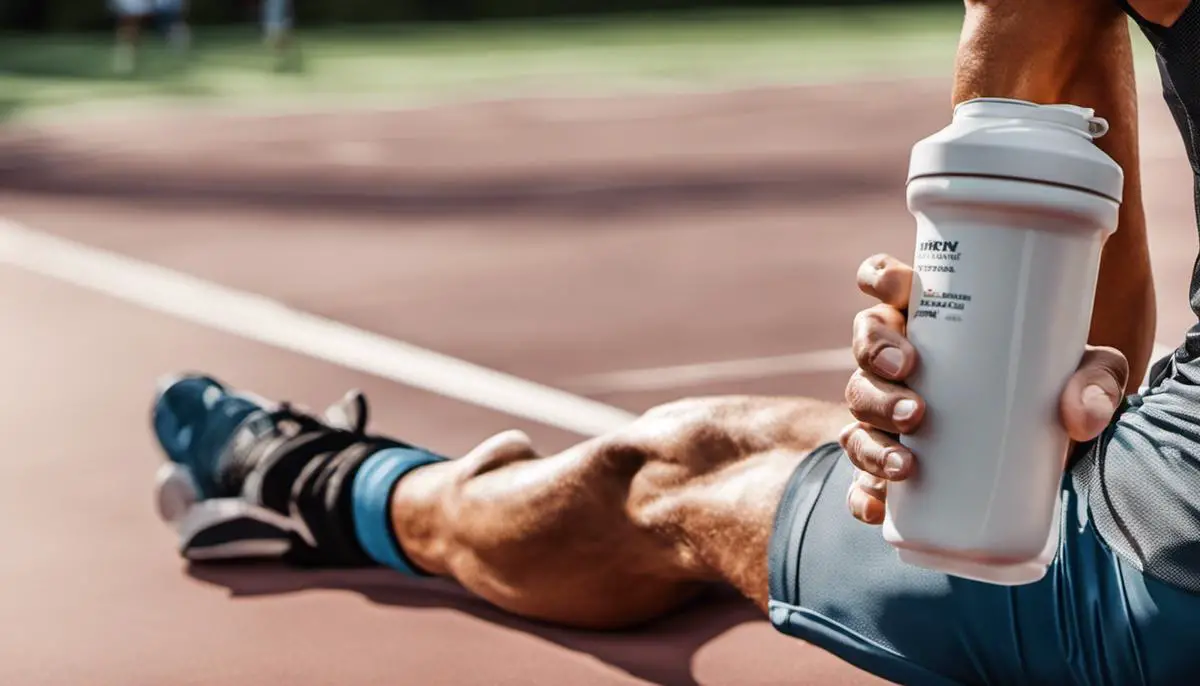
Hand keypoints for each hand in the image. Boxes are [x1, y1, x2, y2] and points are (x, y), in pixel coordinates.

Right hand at [839, 254, 1129, 524]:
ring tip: (907, 461)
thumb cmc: (1057, 388)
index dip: (881, 279)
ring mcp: (888, 415)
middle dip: (875, 360)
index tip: (901, 293)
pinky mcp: (892, 467)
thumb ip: (1097, 380)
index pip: (887, 283)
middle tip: (912, 383)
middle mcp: (899, 364)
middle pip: (864, 347)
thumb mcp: (1090, 371)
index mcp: (931, 320)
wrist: (1054, 454)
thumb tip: (1079, 415)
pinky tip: (878, 507)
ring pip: (855, 415)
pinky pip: (859, 482)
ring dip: (871, 433)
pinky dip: (862, 496)